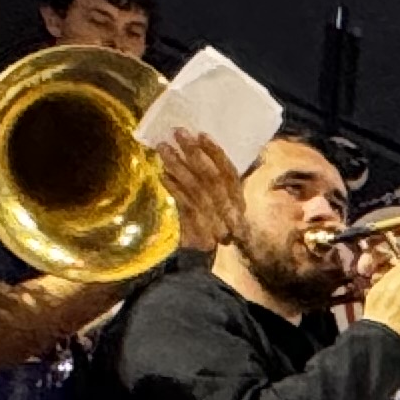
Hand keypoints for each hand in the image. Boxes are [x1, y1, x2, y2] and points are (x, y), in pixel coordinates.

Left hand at [157, 128, 242, 254]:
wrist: (201, 266)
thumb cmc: (208, 230)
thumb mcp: (217, 206)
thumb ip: (212, 185)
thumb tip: (194, 150)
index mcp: (238, 203)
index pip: (230, 174)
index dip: (216, 154)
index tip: (201, 135)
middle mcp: (231, 213)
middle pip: (213, 179)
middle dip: (195, 153)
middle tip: (178, 134)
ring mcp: (215, 224)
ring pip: (197, 189)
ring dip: (178, 166)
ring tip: (163, 148)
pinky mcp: (197, 233)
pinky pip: (185, 206)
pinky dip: (173, 189)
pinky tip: (162, 174)